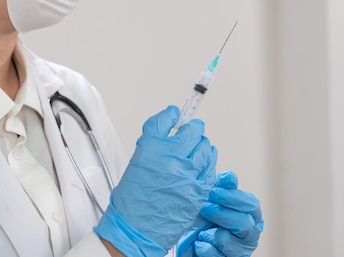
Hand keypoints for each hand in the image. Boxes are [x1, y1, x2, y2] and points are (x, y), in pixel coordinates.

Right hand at [94, 106, 216, 256]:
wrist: (135, 228)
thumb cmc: (132, 198)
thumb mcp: (137, 161)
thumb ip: (155, 141)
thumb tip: (170, 125)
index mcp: (151, 148)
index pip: (167, 120)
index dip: (174, 115)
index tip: (176, 115)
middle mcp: (171, 158)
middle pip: (193, 131)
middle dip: (192, 130)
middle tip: (190, 132)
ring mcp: (188, 175)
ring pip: (206, 148)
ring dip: (202, 145)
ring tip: (196, 148)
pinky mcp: (199, 190)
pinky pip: (211, 168)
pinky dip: (208, 163)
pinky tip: (202, 164)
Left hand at [192, 171, 263, 256]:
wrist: (191, 240)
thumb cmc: (206, 217)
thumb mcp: (213, 199)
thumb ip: (222, 187)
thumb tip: (229, 176)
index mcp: (252, 216)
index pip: (251, 205)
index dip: (232, 197)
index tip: (214, 191)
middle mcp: (250, 235)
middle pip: (244, 223)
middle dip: (221, 213)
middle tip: (204, 207)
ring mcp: (240, 252)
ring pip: (229, 241)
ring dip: (211, 232)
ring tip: (201, 227)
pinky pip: (216, 255)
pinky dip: (204, 246)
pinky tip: (199, 241)